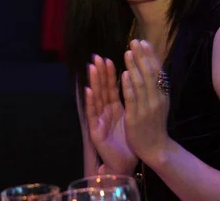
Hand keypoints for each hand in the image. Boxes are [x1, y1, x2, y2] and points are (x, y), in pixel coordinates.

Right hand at [85, 55, 137, 175]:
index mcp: (114, 108)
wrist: (125, 163)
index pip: (111, 87)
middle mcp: (104, 111)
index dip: (109, 73)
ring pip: (96, 98)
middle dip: (99, 73)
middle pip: (101, 89)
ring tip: (91, 68)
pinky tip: (88, 90)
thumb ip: (128, 100)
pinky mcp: (95, 131)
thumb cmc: (128, 140)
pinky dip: (90, 102)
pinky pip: (92, 114)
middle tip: (96, 57)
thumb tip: (131, 81)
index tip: (108, 58)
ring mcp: (98, 120)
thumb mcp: (130, 116)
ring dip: (93, 82)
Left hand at [122, 40, 170, 164]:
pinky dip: (129, 86)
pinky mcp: (136, 117)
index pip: (157, 71)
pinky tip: (125, 74)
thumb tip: (151, 65)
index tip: (143, 42)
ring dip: (134, 67)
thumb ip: (155, 86)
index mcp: (163, 94)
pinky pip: (133, 99)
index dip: (150, 56)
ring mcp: (147, 108)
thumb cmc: (154, 123)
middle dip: (142, 56)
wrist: (155, 147)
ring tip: (127, 52)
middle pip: (149, 74)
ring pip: (141, 84)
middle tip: (134, 41)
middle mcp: (157, 99)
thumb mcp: (158, 102)